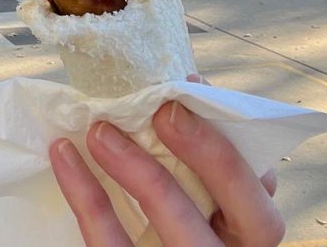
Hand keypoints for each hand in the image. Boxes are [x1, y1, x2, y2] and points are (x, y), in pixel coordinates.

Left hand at [49, 100, 282, 245]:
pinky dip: (84, 197)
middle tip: (163, 110)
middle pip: (238, 217)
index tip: (194, 94)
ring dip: (138, 172)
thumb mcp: (194, 199)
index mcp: (244, 240)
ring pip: (176, 232)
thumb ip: (195, 163)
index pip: (262, 209)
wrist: (137, 238)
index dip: (232, 155)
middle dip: (206, 156)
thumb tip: (173, 98)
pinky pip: (107, 243)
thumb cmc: (164, 217)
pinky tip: (65, 156)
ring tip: (100, 130)